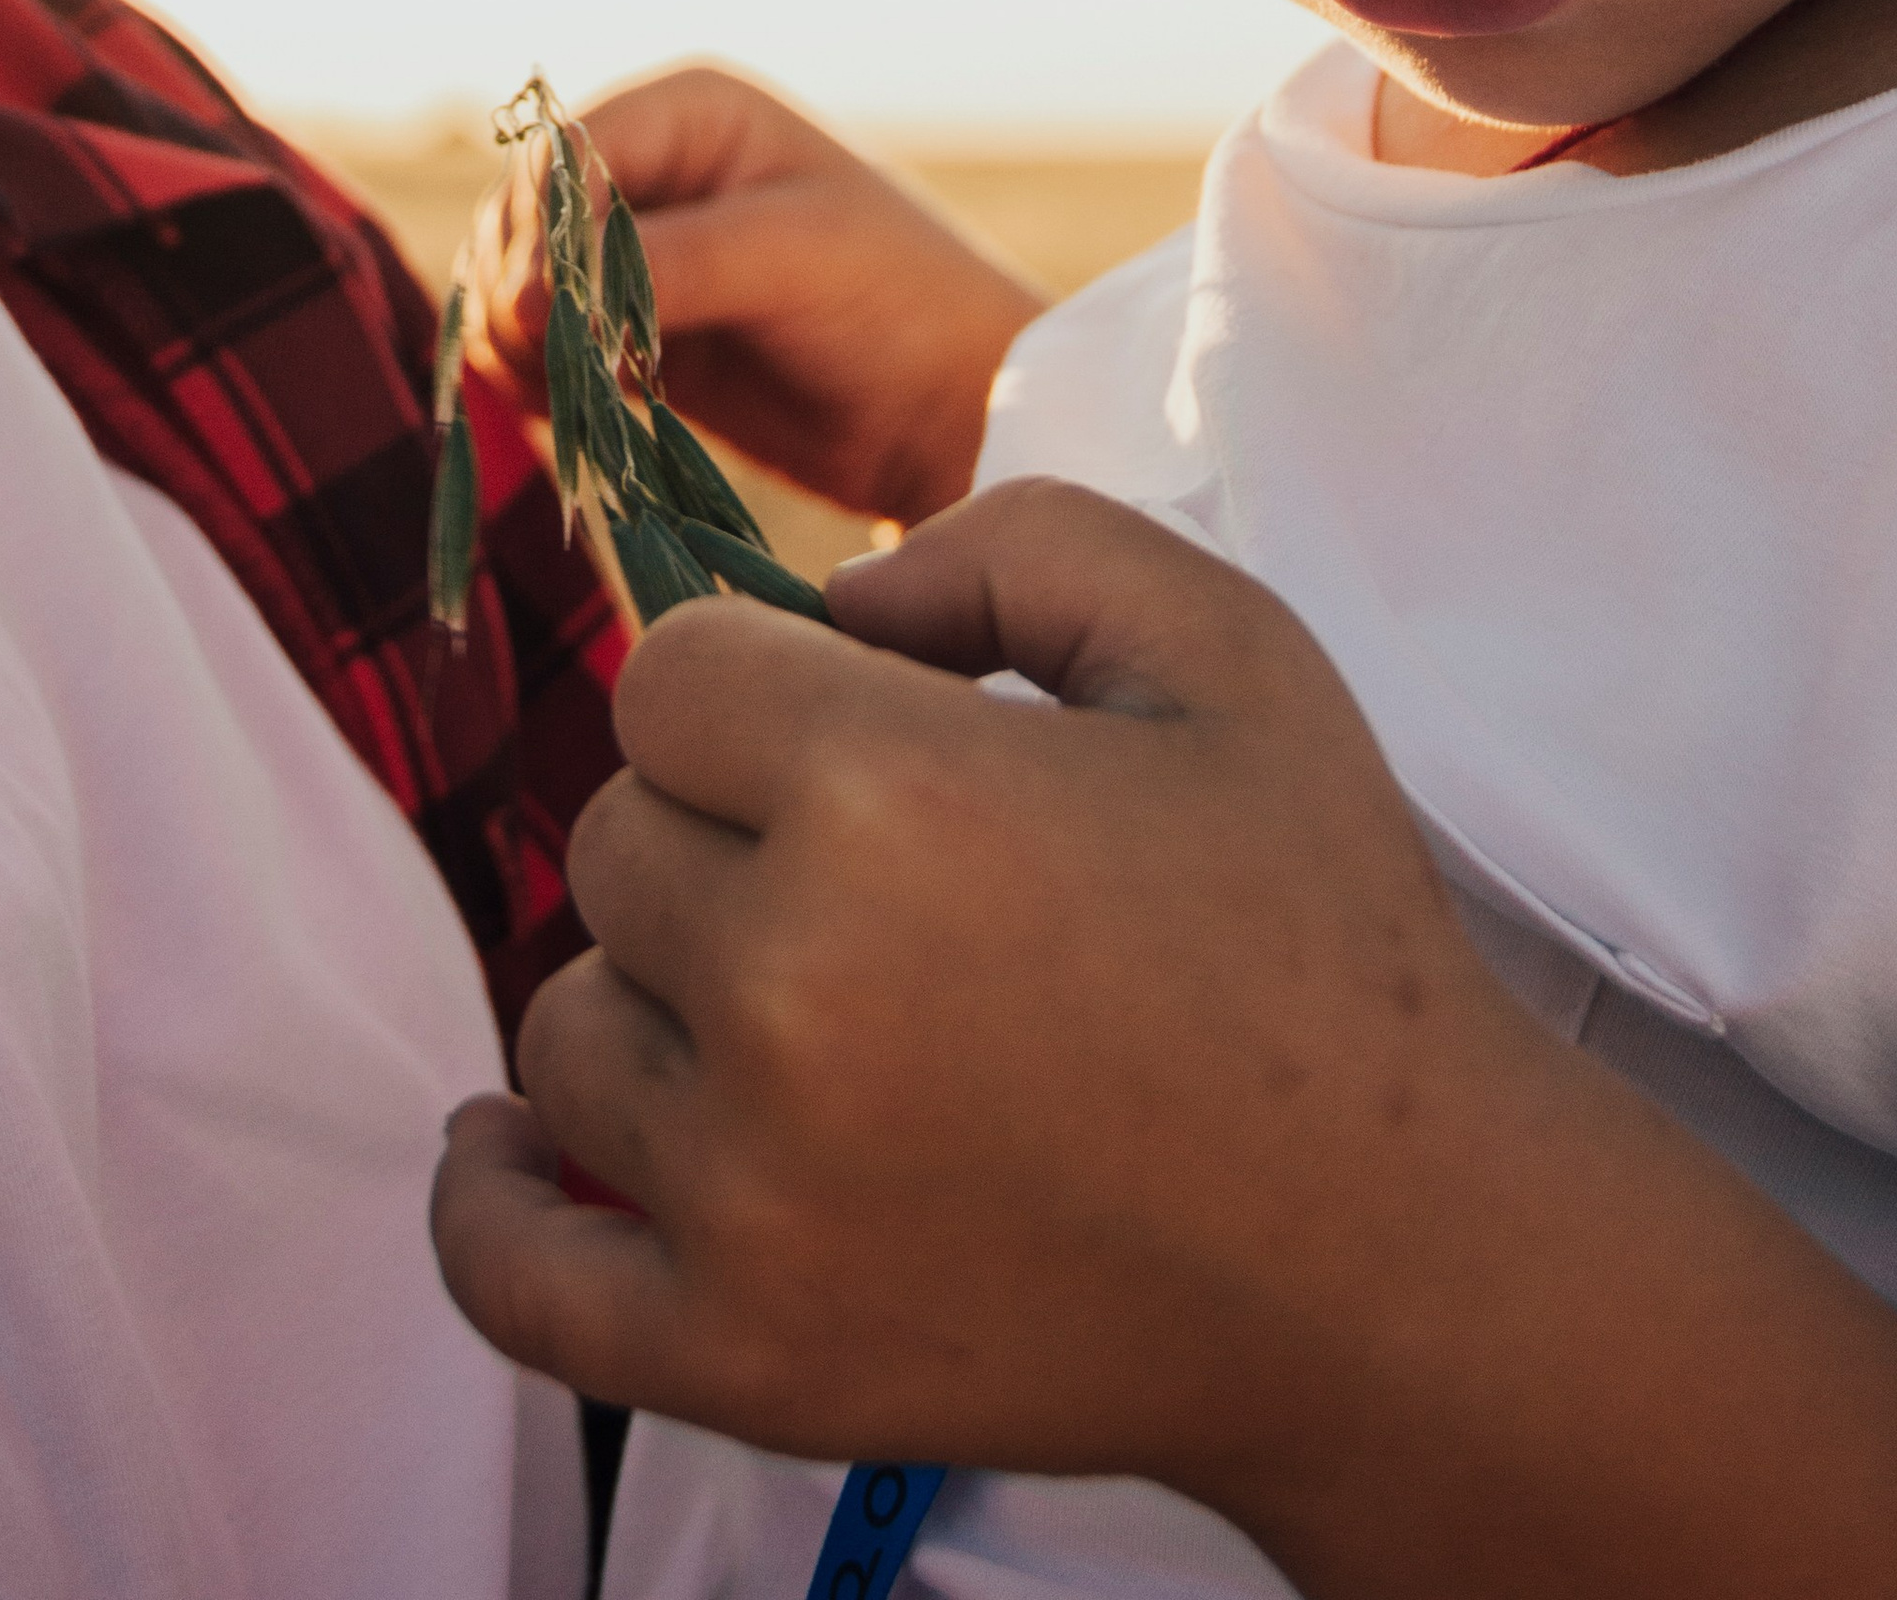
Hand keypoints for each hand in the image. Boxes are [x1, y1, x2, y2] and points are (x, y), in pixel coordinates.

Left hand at [432, 481, 1896, 1599]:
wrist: (1403, 1266)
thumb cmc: (1317, 933)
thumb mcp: (1215, 643)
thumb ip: (1008, 540)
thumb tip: (832, 602)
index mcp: (885, 790)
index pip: (667, 678)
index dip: (760, 691)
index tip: (860, 742)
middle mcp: (788, 985)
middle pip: (614, 839)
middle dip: (724, 836)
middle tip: (885, 895)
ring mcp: (752, 1192)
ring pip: (568, 1022)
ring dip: (659, 999)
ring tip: (816, 1022)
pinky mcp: (744, 1355)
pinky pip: (515, 1268)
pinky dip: (493, 1202)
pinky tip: (511, 1147)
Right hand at [461, 65, 1043, 521]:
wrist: (949, 414)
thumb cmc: (896, 305)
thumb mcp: (787, 258)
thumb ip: (658, 265)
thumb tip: (527, 298)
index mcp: (689, 111)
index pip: (560, 154)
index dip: (539, 231)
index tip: (550, 314)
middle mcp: (648, 168)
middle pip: (517, 217)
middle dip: (521, 291)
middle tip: (569, 365)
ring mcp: (630, 254)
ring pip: (508, 283)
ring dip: (518, 340)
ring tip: (584, 393)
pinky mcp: (623, 333)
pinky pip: (530, 346)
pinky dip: (532, 377)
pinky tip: (583, 409)